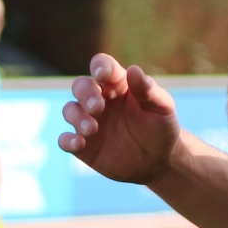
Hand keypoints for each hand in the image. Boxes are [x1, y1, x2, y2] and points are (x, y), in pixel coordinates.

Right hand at [57, 53, 181, 184]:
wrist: (159, 161)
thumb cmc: (161, 128)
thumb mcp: (162, 108)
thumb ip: (148, 90)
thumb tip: (134, 69)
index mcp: (118, 85)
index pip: (103, 66)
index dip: (100, 67)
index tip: (102, 75)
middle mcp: (99, 99)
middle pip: (81, 86)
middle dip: (85, 93)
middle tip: (98, 108)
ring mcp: (89, 121)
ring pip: (70, 110)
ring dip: (77, 117)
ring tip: (91, 129)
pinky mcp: (83, 145)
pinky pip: (65, 139)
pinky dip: (67, 140)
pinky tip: (78, 144)